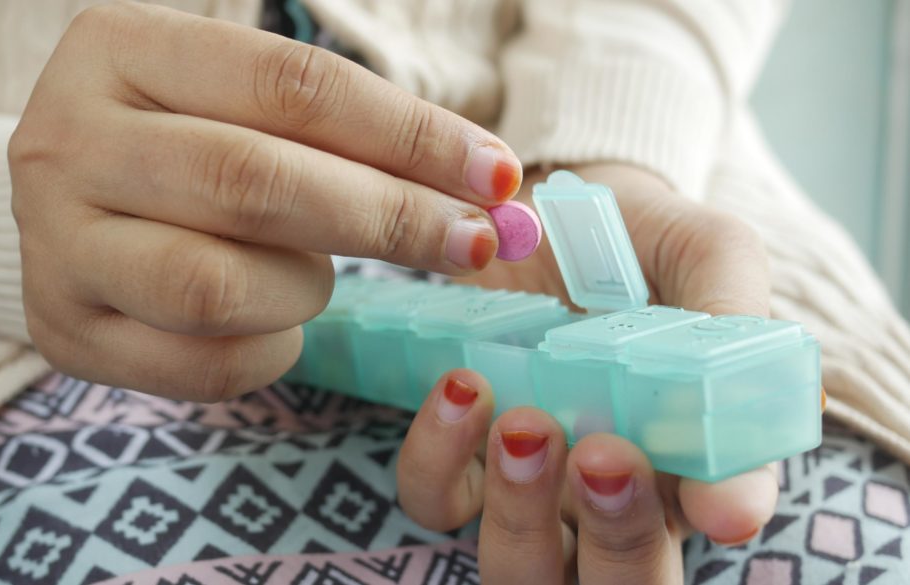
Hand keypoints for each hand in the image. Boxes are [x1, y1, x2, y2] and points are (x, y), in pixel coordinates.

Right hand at [9, 2, 522, 399]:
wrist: (70, 201)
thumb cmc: (185, 139)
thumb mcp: (242, 100)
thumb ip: (348, 131)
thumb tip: (491, 188)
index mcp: (118, 48)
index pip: (289, 84)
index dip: (407, 134)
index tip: (495, 174)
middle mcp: (64, 139)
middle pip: (252, 183)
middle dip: (386, 218)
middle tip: (470, 243)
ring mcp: (51, 242)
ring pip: (216, 287)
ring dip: (305, 289)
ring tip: (316, 275)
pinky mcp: (61, 329)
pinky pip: (199, 364)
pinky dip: (269, 351)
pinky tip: (276, 324)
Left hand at [397, 164, 777, 582]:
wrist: (545, 198)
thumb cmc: (642, 238)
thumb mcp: (708, 256)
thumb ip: (732, 329)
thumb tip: (740, 476)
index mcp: (691, 456)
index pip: (714, 521)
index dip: (716, 518)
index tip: (711, 500)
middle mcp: (610, 491)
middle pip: (617, 583)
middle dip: (617, 541)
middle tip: (605, 458)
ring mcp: (528, 480)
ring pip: (519, 563)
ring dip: (521, 511)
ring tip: (523, 422)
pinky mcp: (458, 450)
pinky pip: (435, 498)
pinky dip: (440, 458)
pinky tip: (461, 386)